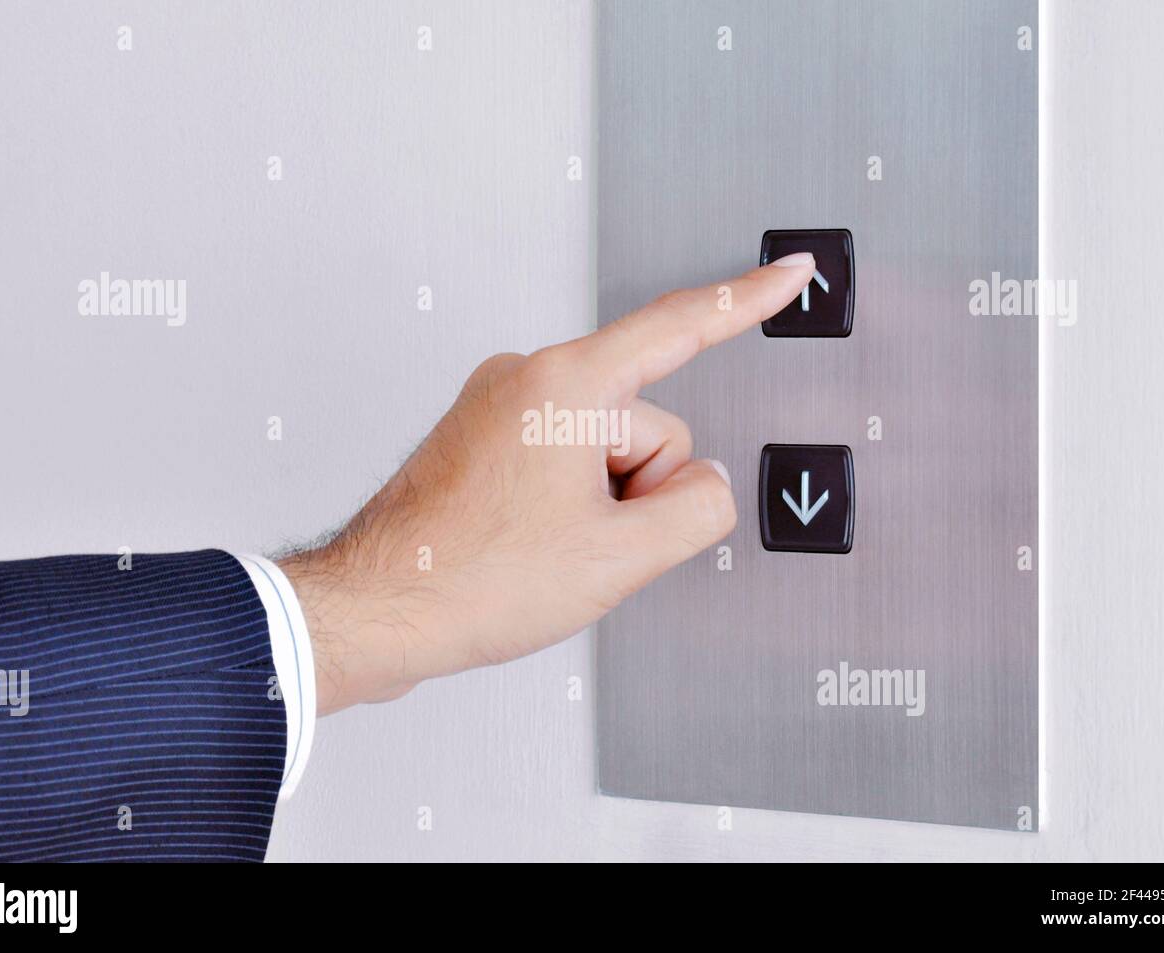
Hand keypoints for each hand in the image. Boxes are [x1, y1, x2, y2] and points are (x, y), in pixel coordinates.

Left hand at [282, 252, 817, 712]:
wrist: (374, 611)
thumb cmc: (463, 578)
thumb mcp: (619, 557)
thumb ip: (698, 511)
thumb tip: (704, 486)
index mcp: (563, 385)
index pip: (679, 326)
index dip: (746, 300)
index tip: (788, 273)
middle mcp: (525, 380)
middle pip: (644, 425)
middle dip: (637, 492)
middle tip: (584, 544)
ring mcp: (498, 410)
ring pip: (604, 451)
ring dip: (599, 507)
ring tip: (544, 550)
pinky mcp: (483, 441)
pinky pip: (562, 462)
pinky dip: (566, 506)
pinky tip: (528, 546)